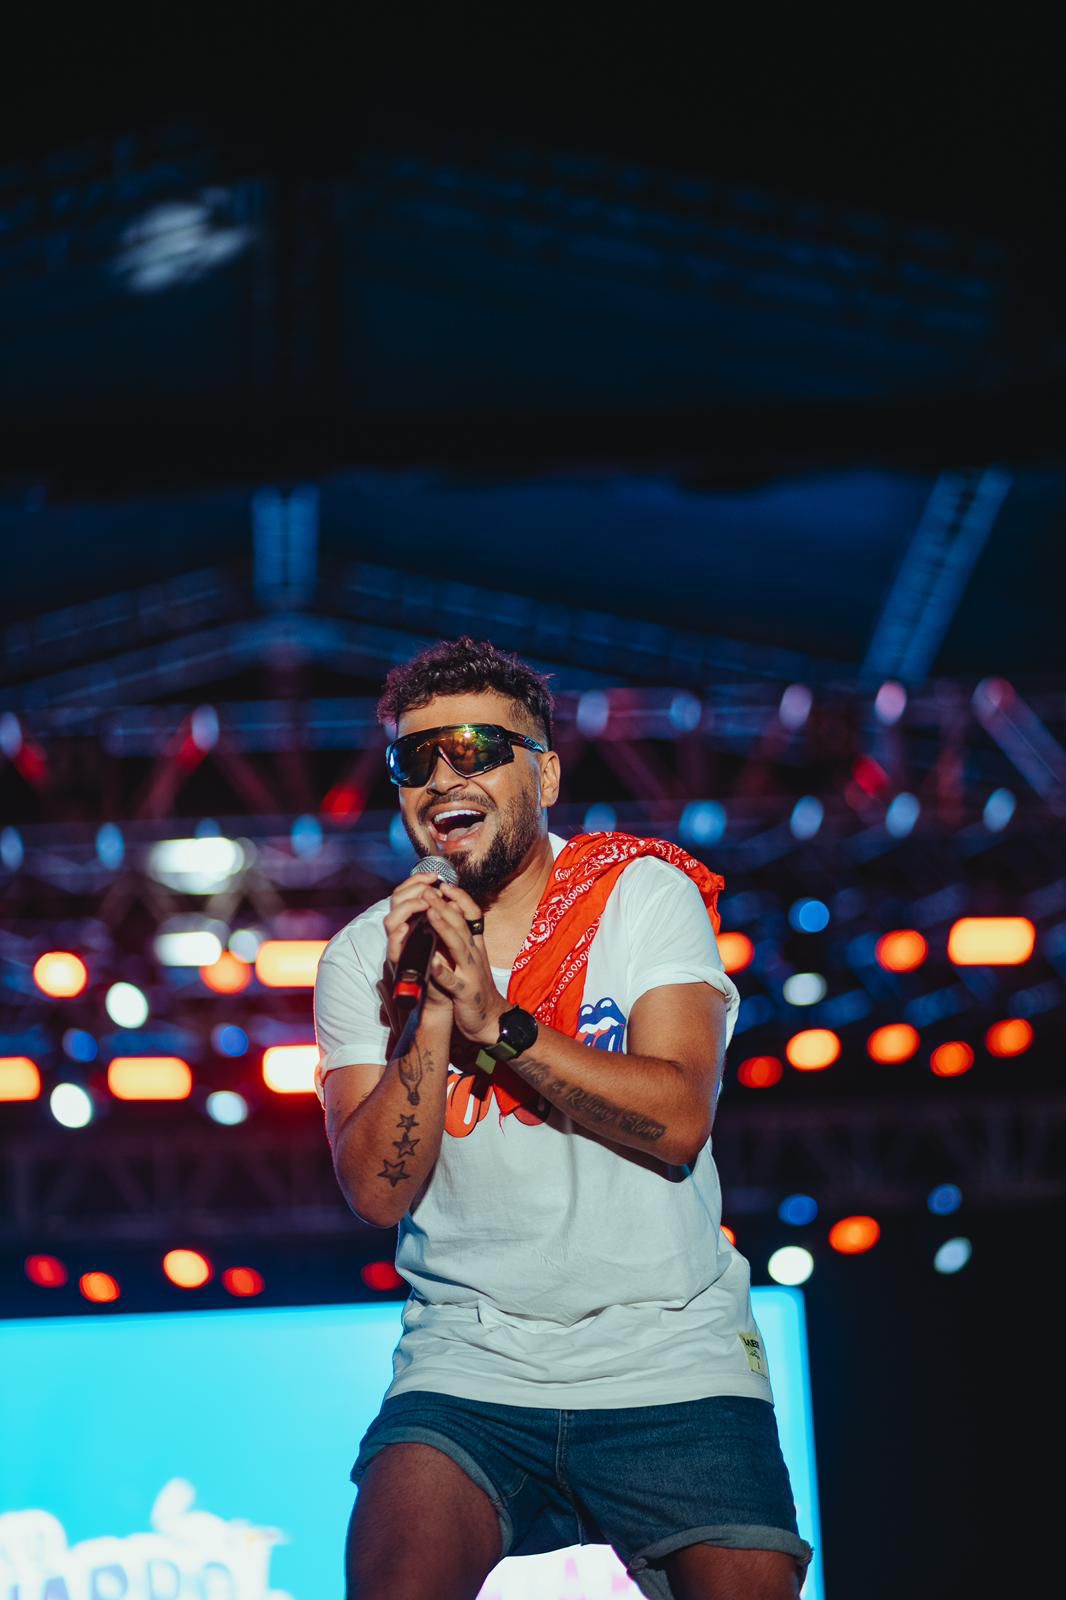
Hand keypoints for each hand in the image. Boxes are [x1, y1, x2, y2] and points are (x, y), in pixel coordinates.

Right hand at [383, 871, 456, 1015]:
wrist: (444, 997)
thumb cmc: (446, 965)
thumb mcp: (448, 936)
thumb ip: (445, 916)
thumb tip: (450, 894)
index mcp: (414, 922)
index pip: (407, 893)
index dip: (417, 881)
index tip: (433, 875)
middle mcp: (402, 932)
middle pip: (395, 902)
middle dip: (411, 890)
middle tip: (429, 887)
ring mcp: (399, 948)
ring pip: (390, 921)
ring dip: (405, 909)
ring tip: (422, 904)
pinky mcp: (400, 965)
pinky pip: (393, 949)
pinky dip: (398, 937)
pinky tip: (404, 929)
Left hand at [422, 885, 506, 1044]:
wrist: (490, 1018)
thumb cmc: (475, 985)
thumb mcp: (471, 957)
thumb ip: (462, 936)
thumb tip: (450, 911)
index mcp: (476, 944)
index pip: (472, 914)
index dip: (459, 897)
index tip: (444, 884)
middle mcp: (475, 954)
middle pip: (462, 925)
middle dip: (444, 906)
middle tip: (428, 891)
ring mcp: (471, 972)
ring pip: (458, 946)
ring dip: (444, 928)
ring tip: (430, 912)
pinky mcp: (465, 992)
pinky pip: (451, 980)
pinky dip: (442, 969)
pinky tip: (431, 961)